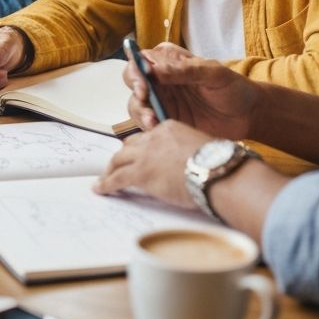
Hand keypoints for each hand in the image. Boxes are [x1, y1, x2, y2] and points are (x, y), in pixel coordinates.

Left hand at [94, 120, 210, 208]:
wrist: (217, 172)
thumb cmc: (218, 164)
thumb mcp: (202, 147)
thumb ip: (188, 150)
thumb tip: (190, 162)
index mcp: (168, 128)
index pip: (148, 138)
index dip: (142, 149)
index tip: (140, 157)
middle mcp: (153, 138)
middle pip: (129, 146)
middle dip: (123, 156)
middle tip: (117, 167)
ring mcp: (144, 155)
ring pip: (118, 159)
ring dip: (110, 169)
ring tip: (104, 179)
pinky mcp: (140, 173)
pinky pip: (116, 178)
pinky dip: (106, 184)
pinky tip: (100, 189)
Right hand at [124, 42, 258, 137]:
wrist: (248, 116)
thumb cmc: (232, 87)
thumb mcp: (212, 73)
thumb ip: (184, 70)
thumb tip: (154, 69)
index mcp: (168, 60)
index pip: (141, 59)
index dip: (136, 69)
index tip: (144, 82)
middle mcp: (159, 79)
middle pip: (133, 82)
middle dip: (136, 92)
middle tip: (145, 99)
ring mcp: (161, 101)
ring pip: (137, 105)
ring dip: (140, 113)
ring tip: (153, 122)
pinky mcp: (166, 121)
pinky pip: (148, 124)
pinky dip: (148, 128)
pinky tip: (158, 130)